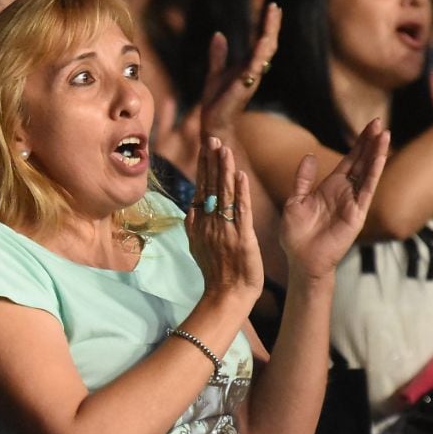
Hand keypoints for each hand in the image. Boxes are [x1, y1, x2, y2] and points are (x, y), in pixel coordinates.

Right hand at [187, 137, 263, 308]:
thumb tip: (191, 209)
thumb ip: (194, 226)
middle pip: (210, 186)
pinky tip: (240, 176)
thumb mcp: (198, 247)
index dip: (204, 167)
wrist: (226, 295)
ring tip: (225, 149)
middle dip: (212, 161)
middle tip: (213, 139)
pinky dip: (241, 193)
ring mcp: (224, 230)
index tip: (206, 147)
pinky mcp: (242, 238)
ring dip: (224, 170)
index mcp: (199, 224)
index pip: (201, 188)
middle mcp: (209, 224)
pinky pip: (241, 212)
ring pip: (223, 195)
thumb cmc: (216, 273)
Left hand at [199, 2, 281, 142]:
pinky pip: (255, 66)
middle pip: (268, 43)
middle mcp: (254, 70)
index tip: (273, 7)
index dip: (268, 25)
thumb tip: (218, 34)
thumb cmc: (216, 101)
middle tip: (275, 6)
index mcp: (248, 66)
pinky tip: (262, 40)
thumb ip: (218, 55)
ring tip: (272, 15)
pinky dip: (260, 53)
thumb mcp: (215, 72)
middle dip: (272, 25)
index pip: (261, 42)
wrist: (213, 122)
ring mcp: (251, 77)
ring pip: (266, 52)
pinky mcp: (244, 85)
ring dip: (269, 33)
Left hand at [279, 119, 389, 279]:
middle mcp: (344, 192)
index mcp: (330, 188)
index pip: (349, 161)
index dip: (358, 144)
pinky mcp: (357, 214)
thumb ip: (303, 180)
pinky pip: (367, 190)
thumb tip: (309, 156)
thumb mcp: (295, 201)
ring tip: (384, 134)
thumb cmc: (296, 234)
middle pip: (361, 162)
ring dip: (376, 153)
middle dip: (370, 142)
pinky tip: (379, 157)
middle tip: (379, 122)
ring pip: (368, 173)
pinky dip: (374, 173)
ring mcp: (353, 202)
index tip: (369, 126)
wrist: (301, 259)